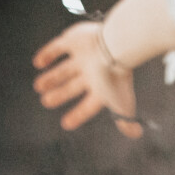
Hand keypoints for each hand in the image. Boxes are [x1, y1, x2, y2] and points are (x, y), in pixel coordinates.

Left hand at [33, 21, 141, 138]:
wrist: (113, 48)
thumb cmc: (116, 79)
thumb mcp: (120, 104)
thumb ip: (125, 121)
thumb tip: (136, 134)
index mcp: (102, 89)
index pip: (88, 106)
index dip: (78, 115)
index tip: (65, 124)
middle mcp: (92, 73)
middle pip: (73, 86)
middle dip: (60, 95)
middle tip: (45, 102)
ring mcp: (83, 56)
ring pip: (64, 69)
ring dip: (51, 78)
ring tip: (38, 87)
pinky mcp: (73, 40)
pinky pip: (57, 48)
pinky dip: (47, 55)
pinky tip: (38, 63)